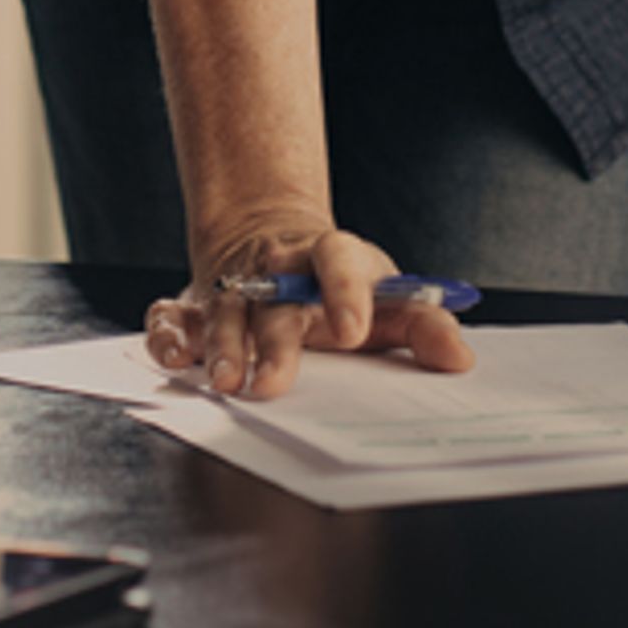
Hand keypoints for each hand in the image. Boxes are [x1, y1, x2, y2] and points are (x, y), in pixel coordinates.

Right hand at [140, 209, 473, 399]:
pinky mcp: (193, 306)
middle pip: (276, 300)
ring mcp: (232, 286)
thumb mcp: (387, 298)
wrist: (273, 243)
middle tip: (276, 383)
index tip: (353, 329)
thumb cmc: (340, 285)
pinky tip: (174, 361)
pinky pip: (170, 317)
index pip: (339, 260)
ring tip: (226, 381)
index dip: (346, 291)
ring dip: (220, 345)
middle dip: (275, 344)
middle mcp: (276, 270)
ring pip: (222, 310)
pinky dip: (166, 336)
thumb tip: (460, 360)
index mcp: (329, 258)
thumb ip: (425, 325)